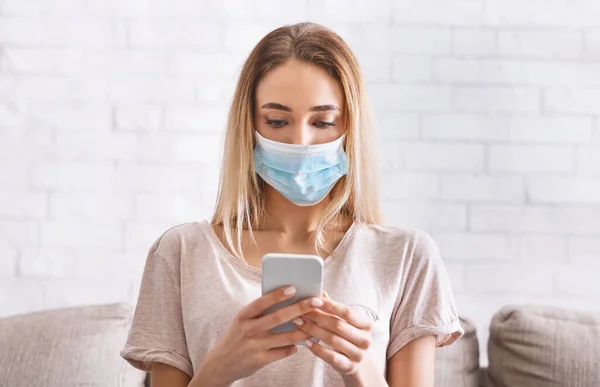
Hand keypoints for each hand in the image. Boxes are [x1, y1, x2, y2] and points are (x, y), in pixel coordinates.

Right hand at [194, 286, 321, 385]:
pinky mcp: (261, 360)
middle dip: (301, 308)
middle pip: (279, 317)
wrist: (223, 362)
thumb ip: (261, 311)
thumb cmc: (239, 335)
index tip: (293, 288)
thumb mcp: (244, 319)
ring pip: (287, 336)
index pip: (262, 302)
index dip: (278, 295)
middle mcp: (249, 329)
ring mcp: (255, 346)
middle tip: (317, 302)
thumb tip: (289, 298)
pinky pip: (285, 351)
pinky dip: (296, 346)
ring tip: (316, 324)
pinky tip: (302, 342)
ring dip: (305, 330)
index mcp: (244, 315)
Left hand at [293, 293, 373, 375]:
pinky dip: (317, 349)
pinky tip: (306, 342)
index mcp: (366, 324)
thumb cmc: (348, 336)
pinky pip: (331, 357)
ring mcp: (358, 354)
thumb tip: (320, 293)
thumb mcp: (345, 322)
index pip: (347, 312)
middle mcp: (365, 340)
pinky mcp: (349, 367)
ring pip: (332, 340)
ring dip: (313, 330)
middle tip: (301, 312)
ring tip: (299, 323)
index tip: (314, 300)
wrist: (357, 362)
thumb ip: (333, 308)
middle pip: (338, 325)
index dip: (330, 306)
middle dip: (317, 317)